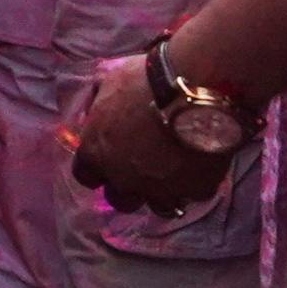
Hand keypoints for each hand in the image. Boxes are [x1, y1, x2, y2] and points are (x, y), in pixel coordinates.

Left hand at [68, 51, 235, 213]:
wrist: (196, 91)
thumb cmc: (144, 81)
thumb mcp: (109, 82)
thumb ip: (100, 103)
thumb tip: (96, 106)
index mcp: (96, 153)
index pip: (85, 176)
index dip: (96, 168)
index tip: (107, 159)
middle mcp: (124, 179)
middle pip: (121, 200)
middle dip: (129, 188)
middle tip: (142, 170)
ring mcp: (162, 189)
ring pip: (159, 207)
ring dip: (163, 193)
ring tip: (174, 176)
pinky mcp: (196, 190)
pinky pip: (194, 195)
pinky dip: (196, 185)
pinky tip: (200, 169)